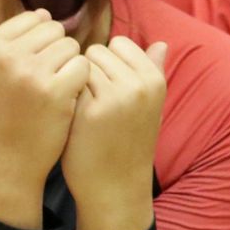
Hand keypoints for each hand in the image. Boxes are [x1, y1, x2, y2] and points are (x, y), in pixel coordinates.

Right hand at [0, 10, 87, 227]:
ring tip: (53, 90)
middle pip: (56, 30)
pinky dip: (81, 81)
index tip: (31, 67)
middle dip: (57, 52)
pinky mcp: (56, 91)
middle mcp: (7, 56)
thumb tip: (45, 12)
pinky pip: (84, 66)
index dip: (42, 41)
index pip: (34, 18)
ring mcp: (31, 73)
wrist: (7, 158)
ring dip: (70, 66)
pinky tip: (67, 98)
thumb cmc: (7, 110)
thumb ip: (17, 40)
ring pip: (72, 46)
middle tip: (43, 81)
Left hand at [63, 38, 167, 229]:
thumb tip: (161, 42)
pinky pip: (70, 84)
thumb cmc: (130, 142)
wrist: (116, 187)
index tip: (109, 88)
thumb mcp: (151, 106)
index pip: (119, 43)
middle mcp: (139, 85)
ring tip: (86, 110)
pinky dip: (68, 96)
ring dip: (77, 82)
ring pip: (81, 65)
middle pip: (97, 51)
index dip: (107, 63)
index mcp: (155, 79)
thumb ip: (153, 71)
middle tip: (96, 102)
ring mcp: (115, 97)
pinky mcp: (90, 111)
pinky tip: (75, 118)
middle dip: (91, 71)